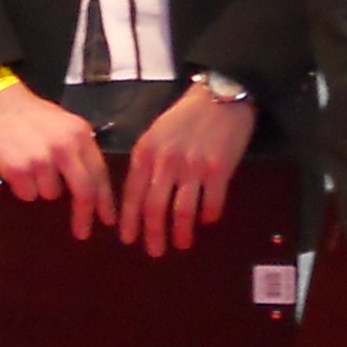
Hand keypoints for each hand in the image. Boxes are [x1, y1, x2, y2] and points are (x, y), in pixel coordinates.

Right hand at [0, 81, 118, 239]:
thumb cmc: (27, 113)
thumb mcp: (62, 123)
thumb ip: (77, 149)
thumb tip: (90, 184)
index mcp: (79, 134)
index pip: (100, 173)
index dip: (105, 200)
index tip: (108, 219)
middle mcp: (65, 147)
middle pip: (84, 191)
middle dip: (84, 215)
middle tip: (82, 232)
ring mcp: (42, 159)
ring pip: (50, 193)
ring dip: (40, 187)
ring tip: (28, 164)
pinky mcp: (19, 169)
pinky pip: (27, 194)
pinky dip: (21, 186)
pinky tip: (14, 166)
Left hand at [119, 83, 251, 256]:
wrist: (219, 95)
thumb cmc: (185, 117)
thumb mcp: (156, 133)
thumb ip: (147, 161)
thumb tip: (139, 197)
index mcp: (146, 152)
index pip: (132, 194)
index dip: (130, 220)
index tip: (128, 239)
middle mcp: (166, 161)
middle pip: (154, 208)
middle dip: (153, 234)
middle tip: (154, 251)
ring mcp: (192, 166)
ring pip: (181, 211)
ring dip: (180, 232)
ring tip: (181, 243)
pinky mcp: (218, 169)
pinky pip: (211, 202)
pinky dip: (208, 216)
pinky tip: (207, 221)